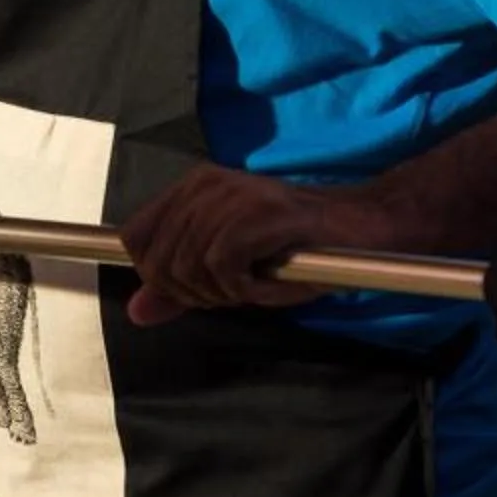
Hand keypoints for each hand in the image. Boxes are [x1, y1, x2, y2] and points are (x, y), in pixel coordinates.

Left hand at [118, 165, 392, 324]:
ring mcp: (232, 195)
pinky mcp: (260, 213)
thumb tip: (136, 312)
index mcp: (190, 189)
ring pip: (187, 266)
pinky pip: (223, 267)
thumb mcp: (229, 270)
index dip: (158, 278)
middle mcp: (204, 185)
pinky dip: (247, 289)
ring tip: (258, 285)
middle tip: (237, 292)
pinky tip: (272, 282)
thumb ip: (181, 287)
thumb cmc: (297, 250)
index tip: (200, 290)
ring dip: (224, 293)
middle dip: (194, 293)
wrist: (362, 227)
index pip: (133, 238)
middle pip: (157, 261)